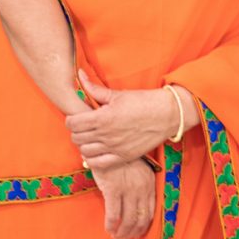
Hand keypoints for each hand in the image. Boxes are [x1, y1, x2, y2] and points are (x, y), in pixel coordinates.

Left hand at [66, 70, 180, 166]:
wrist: (168, 114)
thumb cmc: (144, 101)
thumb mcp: (118, 94)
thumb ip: (95, 89)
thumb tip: (79, 74)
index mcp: (104, 117)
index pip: (73, 123)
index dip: (71, 119)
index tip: (76, 116)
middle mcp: (107, 134)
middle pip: (76, 138)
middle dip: (76, 131)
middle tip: (84, 126)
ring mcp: (114, 148)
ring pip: (85, 151)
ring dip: (84, 144)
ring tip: (90, 137)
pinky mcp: (123, 157)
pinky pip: (98, 164)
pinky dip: (93, 158)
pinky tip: (97, 150)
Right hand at [91, 158, 155, 238]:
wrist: (108, 144)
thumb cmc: (121, 159)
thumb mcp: (138, 171)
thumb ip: (140, 186)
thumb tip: (136, 208)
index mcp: (149, 183)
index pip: (151, 212)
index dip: (144, 226)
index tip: (137, 233)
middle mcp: (142, 188)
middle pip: (141, 219)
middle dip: (133, 233)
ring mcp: (128, 189)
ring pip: (128, 220)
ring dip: (122, 232)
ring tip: (116, 236)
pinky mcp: (113, 189)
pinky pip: (113, 214)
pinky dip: (111, 225)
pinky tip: (108, 229)